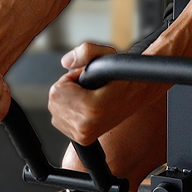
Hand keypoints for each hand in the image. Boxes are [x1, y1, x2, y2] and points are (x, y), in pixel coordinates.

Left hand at [49, 41, 164, 144]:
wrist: (138, 94)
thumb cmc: (122, 75)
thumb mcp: (106, 55)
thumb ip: (85, 51)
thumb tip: (66, 62)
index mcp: (91, 108)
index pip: (56, 90)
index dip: (70, 79)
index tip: (86, 79)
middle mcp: (85, 126)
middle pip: (54, 101)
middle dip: (67, 90)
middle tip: (87, 88)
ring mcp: (83, 135)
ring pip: (55, 111)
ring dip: (67, 100)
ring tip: (88, 97)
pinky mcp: (82, 140)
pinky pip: (60, 121)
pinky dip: (68, 111)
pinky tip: (85, 107)